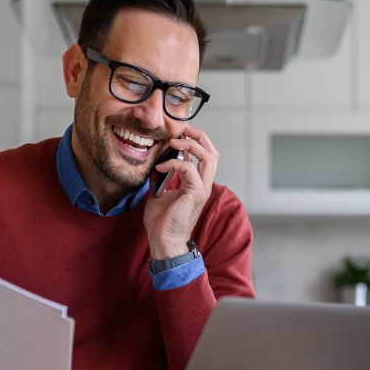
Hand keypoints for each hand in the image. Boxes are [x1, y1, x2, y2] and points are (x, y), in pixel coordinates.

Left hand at [144, 124, 218, 258]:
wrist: (163, 240)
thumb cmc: (162, 222)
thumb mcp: (160, 193)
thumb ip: (162, 178)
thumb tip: (156, 165)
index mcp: (198, 185)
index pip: (206, 157)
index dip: (197, 142)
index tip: (180, 134)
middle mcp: (204, 185)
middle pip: (212, 153)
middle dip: (199, 137)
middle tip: (183, 129)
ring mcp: (202, 189)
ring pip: (208, 157)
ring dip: (191, 144)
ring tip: (175, 141)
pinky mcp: (196, 193)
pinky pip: (189, 168)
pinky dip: (173, 163)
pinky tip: (160, 167)